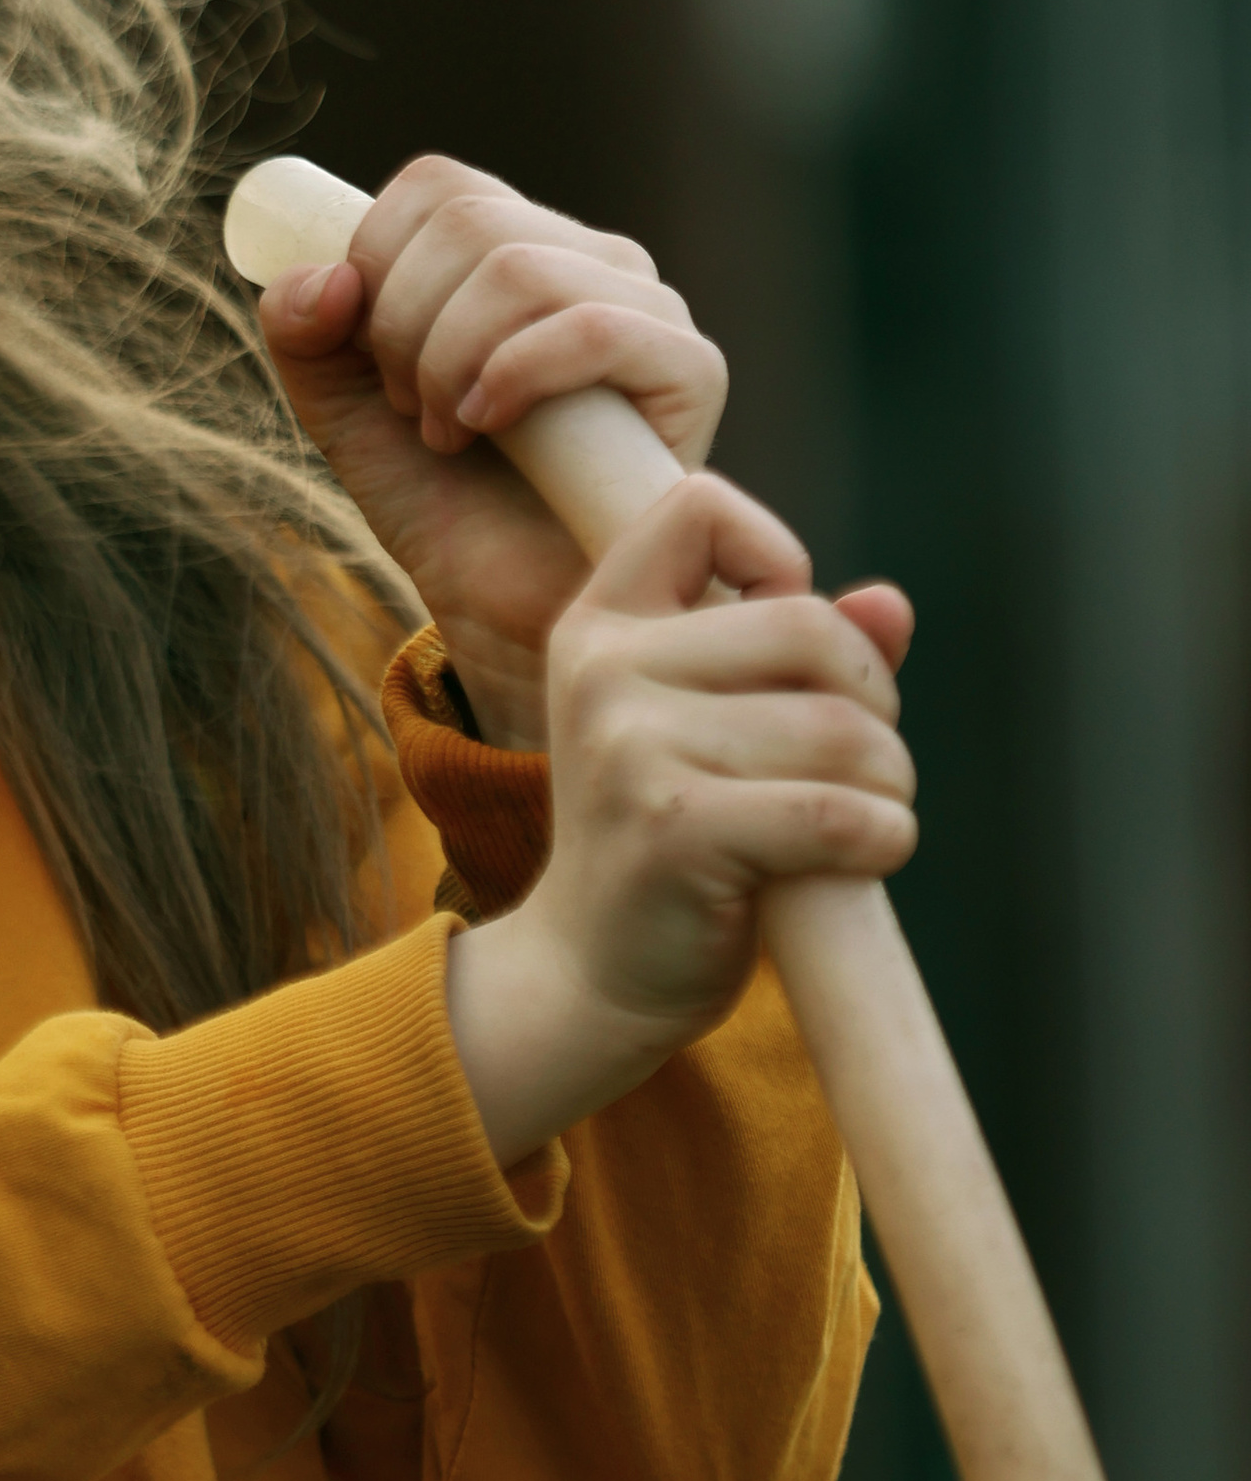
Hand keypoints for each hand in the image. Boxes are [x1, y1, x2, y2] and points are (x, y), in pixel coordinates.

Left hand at [258, 154, 727, 745]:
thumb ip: (302, 331)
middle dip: (402, 322)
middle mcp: (591, 260)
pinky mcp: (690, 370)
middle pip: (468, 220)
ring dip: (447, 359)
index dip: (374, 260)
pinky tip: (485, 425)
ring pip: (519, 269)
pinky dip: (515, 373)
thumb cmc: (440, 499)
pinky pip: (596, 327)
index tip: (370, 356)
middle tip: (408, 407)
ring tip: (446, 432)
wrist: (503, 606)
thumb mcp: (341, 408)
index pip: (437, 185)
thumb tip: (325, 275)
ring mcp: (647, 309)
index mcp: (518, 244)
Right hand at [446, 477, 917, 1160]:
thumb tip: (890, 605)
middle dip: (871, 699)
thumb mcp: (709, 726)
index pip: (698, 506)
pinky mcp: (674, 830)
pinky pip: (838, 812)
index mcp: (599, 624)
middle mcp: (602, 669)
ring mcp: (630, 748)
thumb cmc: (668, 839)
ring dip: (888, 784)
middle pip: (811, 627)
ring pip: (842, 729)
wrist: (590, 974)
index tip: (783, 651)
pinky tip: (868, 856)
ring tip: (859, 820)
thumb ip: (794, 656)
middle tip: (857, 764)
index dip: (775, 557)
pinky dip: (884, 839)